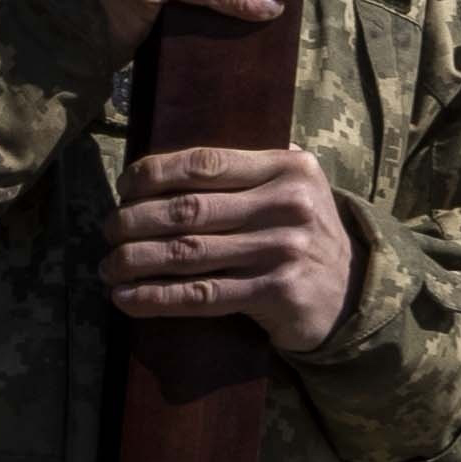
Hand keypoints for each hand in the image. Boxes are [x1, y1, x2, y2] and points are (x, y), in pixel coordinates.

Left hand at [109, 144, 364, 354]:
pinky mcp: (277, 293)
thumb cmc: (305, 234)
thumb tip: (160, 168)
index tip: (124, 187)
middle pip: (189, 209)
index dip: (154, 173)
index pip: (205, 163)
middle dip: (135, 221)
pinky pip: (202, 294)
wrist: (352, 292)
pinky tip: (127, 298)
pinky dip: (157, 297)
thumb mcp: (293, 188)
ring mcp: (284, 250)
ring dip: (136, 261)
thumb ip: (248, 171)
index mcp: (288, 168)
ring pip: (189, 252)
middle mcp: (288, 205)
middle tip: (108, 231)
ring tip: (108, 267)